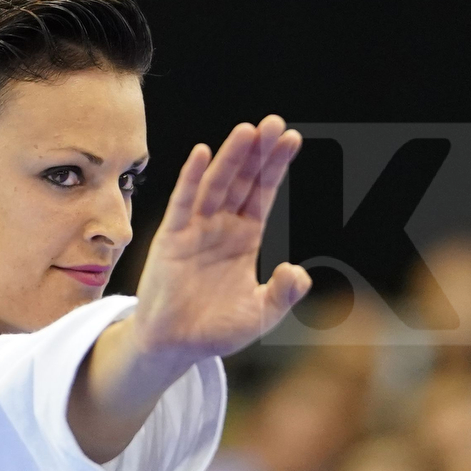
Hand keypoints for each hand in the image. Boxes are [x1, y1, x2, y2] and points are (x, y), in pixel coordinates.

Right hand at [129, 115, 310, 359]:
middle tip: (275, 122)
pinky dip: (192, 178)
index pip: (263, 194)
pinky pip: (184, 203)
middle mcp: (221, 227)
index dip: (276, 167)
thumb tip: (298, 271)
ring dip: (231, 157)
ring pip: (217, 186)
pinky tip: (203, 153)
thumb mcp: (260, 315)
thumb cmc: (215, 330)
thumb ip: (283, 294)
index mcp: (245, 239)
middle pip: (243, 181)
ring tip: (248, 130)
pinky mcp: (172, 239)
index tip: (293, 139)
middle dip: (258, 152)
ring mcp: (196, 230)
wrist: (175, 347)